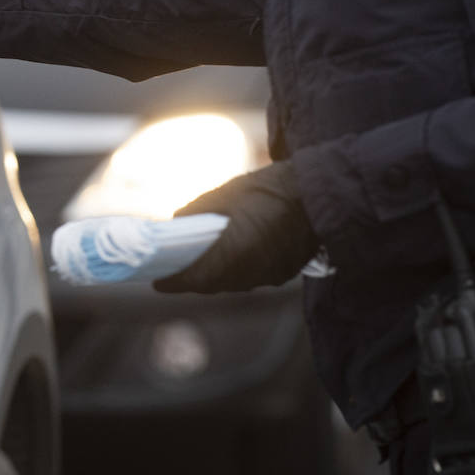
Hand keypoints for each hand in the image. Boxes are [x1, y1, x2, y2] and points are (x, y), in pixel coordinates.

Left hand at [152, 161, 317, 294]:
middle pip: (212, 284)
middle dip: (192, 280)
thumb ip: (196, 212)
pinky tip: (229, 260)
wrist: (317, 192)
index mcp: (232, 253)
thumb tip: (177, 223)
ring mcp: (268, 276)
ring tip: (198, 266)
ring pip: (233, 284)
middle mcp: (249, 272)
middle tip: (174, 273)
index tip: (157, 281)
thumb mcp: (224, 194)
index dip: (173, 281)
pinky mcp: (282, 274)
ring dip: (214, 277)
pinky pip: (252, 278)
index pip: (194, 278)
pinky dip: (236, 273)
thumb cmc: (267, 189)